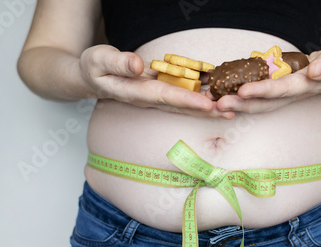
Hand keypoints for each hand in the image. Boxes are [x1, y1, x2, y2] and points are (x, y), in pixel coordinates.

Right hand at [79, 45, 233, 118]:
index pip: (165, 97)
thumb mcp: (99, 59)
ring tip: (230, 108)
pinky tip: (215, 94)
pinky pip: (181, 94)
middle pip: (181, 106)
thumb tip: (138, 66)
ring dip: (206, 108)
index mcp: (135, 92)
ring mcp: (155, 96)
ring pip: (184, 103)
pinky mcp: (159, 90)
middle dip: (205, 111)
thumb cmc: (93, 67)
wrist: (90, 77)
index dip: (187, 101)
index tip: (207, 105)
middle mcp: (149, 98)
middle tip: (230, 112)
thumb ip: (118, 63)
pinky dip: (199, 96)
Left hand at [213, 41, 320, 113]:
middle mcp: (293, 94)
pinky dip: (241, 97)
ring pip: (259, 103)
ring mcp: (286, 93)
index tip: (243, 91)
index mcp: (307, 86)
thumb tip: (316, 71)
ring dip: (238, 104)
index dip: (263, 91)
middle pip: (265, 103)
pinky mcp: (280, 89)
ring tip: (215, 103)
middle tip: (218, 103)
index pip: (282, 90)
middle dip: (241, 104)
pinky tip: (225, 95)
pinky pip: (259, 96)